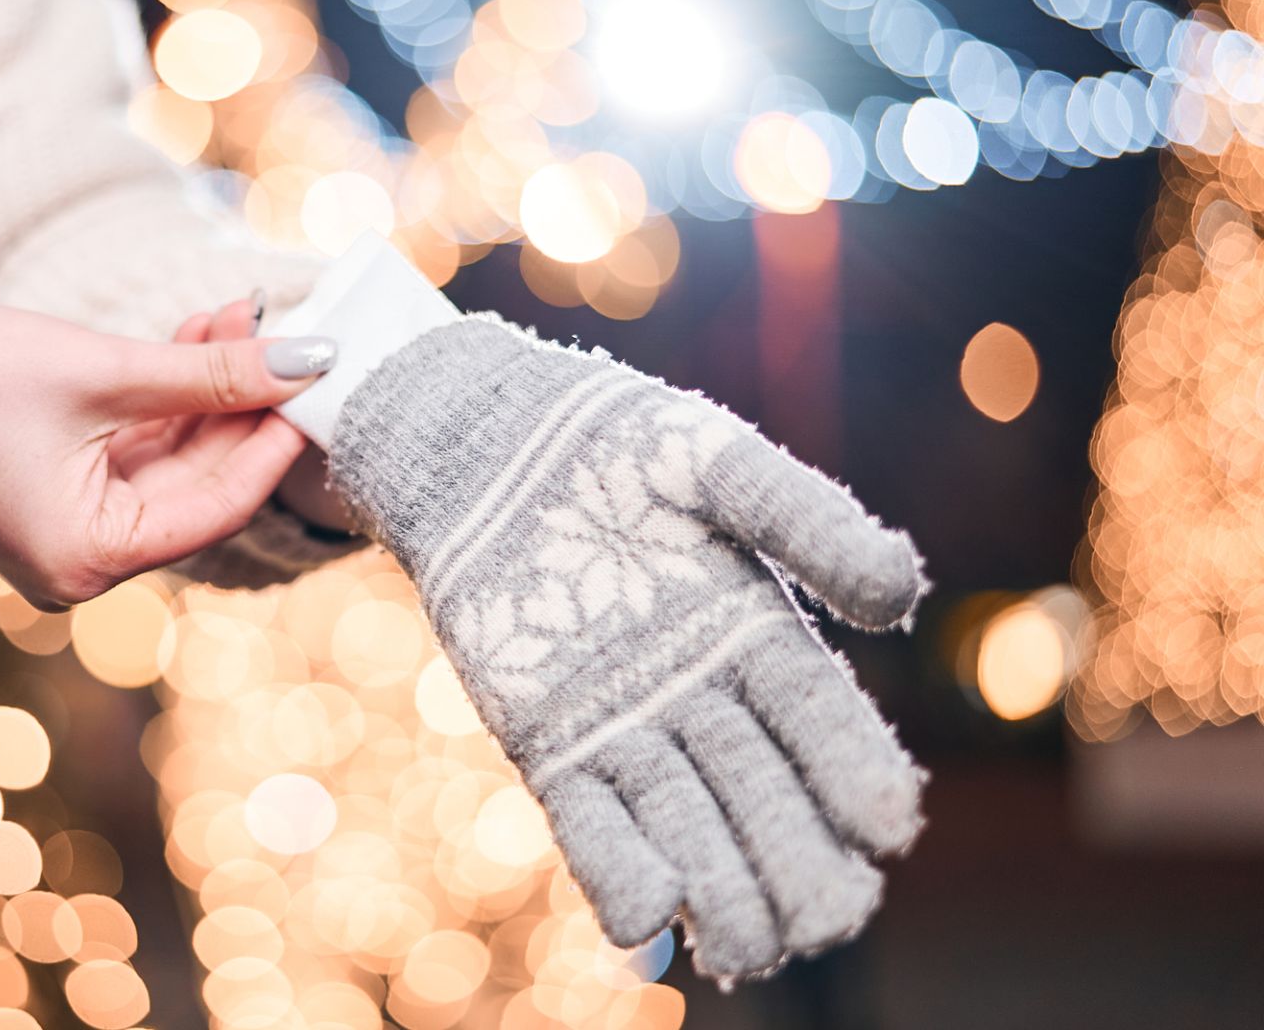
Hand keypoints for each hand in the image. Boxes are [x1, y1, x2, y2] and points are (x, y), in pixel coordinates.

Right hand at [0, 296, 335, 609]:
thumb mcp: (99, 373)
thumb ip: (210, 374)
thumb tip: (310, 361)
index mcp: (89, 559)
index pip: (217, 505)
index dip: (273, 440)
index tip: (318, 379)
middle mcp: (85, 564)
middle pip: (200, 483)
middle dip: (242, 402)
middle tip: (285, 331)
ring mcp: (73, 532)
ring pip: (173, 459)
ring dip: (209, 388)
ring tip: (241, 313)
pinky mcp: (60, 496)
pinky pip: (137, 450)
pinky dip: (169, 398)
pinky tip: (203, 336)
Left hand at [326, 316, 926, 980]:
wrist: (486, 445)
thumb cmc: (610, 442)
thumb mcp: (716, 465)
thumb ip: (806, 520)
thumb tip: (904, 592)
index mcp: (755, 634)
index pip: (821, 722)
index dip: (855, 772)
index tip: (889, 826)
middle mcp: (699, 696)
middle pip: (763, 794)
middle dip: (799, 861)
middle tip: (832, 920)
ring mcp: (624, 726)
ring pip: (686, 823)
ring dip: (719, 889)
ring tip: (750, 949)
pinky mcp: (549, 744)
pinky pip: (590, 821)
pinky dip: (617, 869)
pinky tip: (645, 918)